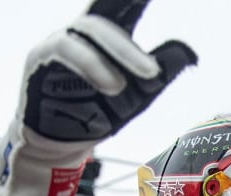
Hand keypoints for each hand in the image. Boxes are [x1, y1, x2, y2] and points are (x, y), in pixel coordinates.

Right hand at [0, 0, 196, 195]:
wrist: (63, 146)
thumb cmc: (100, 113)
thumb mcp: (140, 95)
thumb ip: (162, 71)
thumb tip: (189, 52)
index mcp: (110, 34)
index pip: (127, 5)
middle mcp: (84, 31)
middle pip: (109, 8)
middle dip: (135, 4)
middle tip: (160, 57)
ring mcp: (61, 39)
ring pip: (91, 28)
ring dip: (123, 52)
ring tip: (149, 76)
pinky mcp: (40, 56)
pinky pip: (65, 48)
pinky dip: (92, 64)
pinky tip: (113, 84)